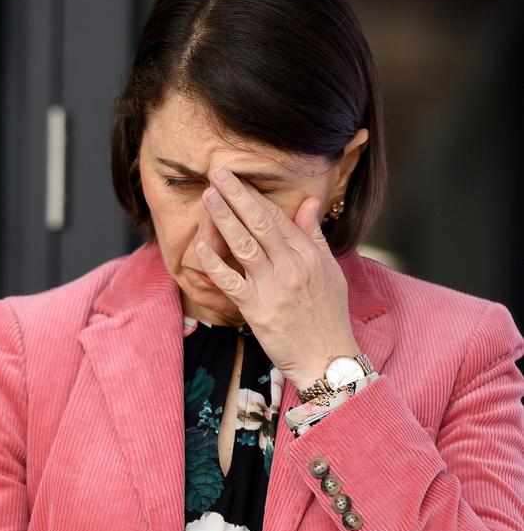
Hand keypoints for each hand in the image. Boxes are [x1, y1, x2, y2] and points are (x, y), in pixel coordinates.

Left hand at [194, 166, 361, 388]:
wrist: (328, 358)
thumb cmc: (328, 317)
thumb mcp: (331, 271)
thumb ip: (314, 236)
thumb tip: (307, 203)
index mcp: (308, 255)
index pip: (277, 217)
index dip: (254, 195)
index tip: (236, 178)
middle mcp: (291, 266)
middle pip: (260, 222)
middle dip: (237, 195)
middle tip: (217, 172)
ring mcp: (273, 287)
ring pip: (244, 244)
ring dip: (224, 218)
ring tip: (208, 197)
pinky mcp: (257, 309)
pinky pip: (231, 282)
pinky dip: (214, 264)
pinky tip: (199, 247)